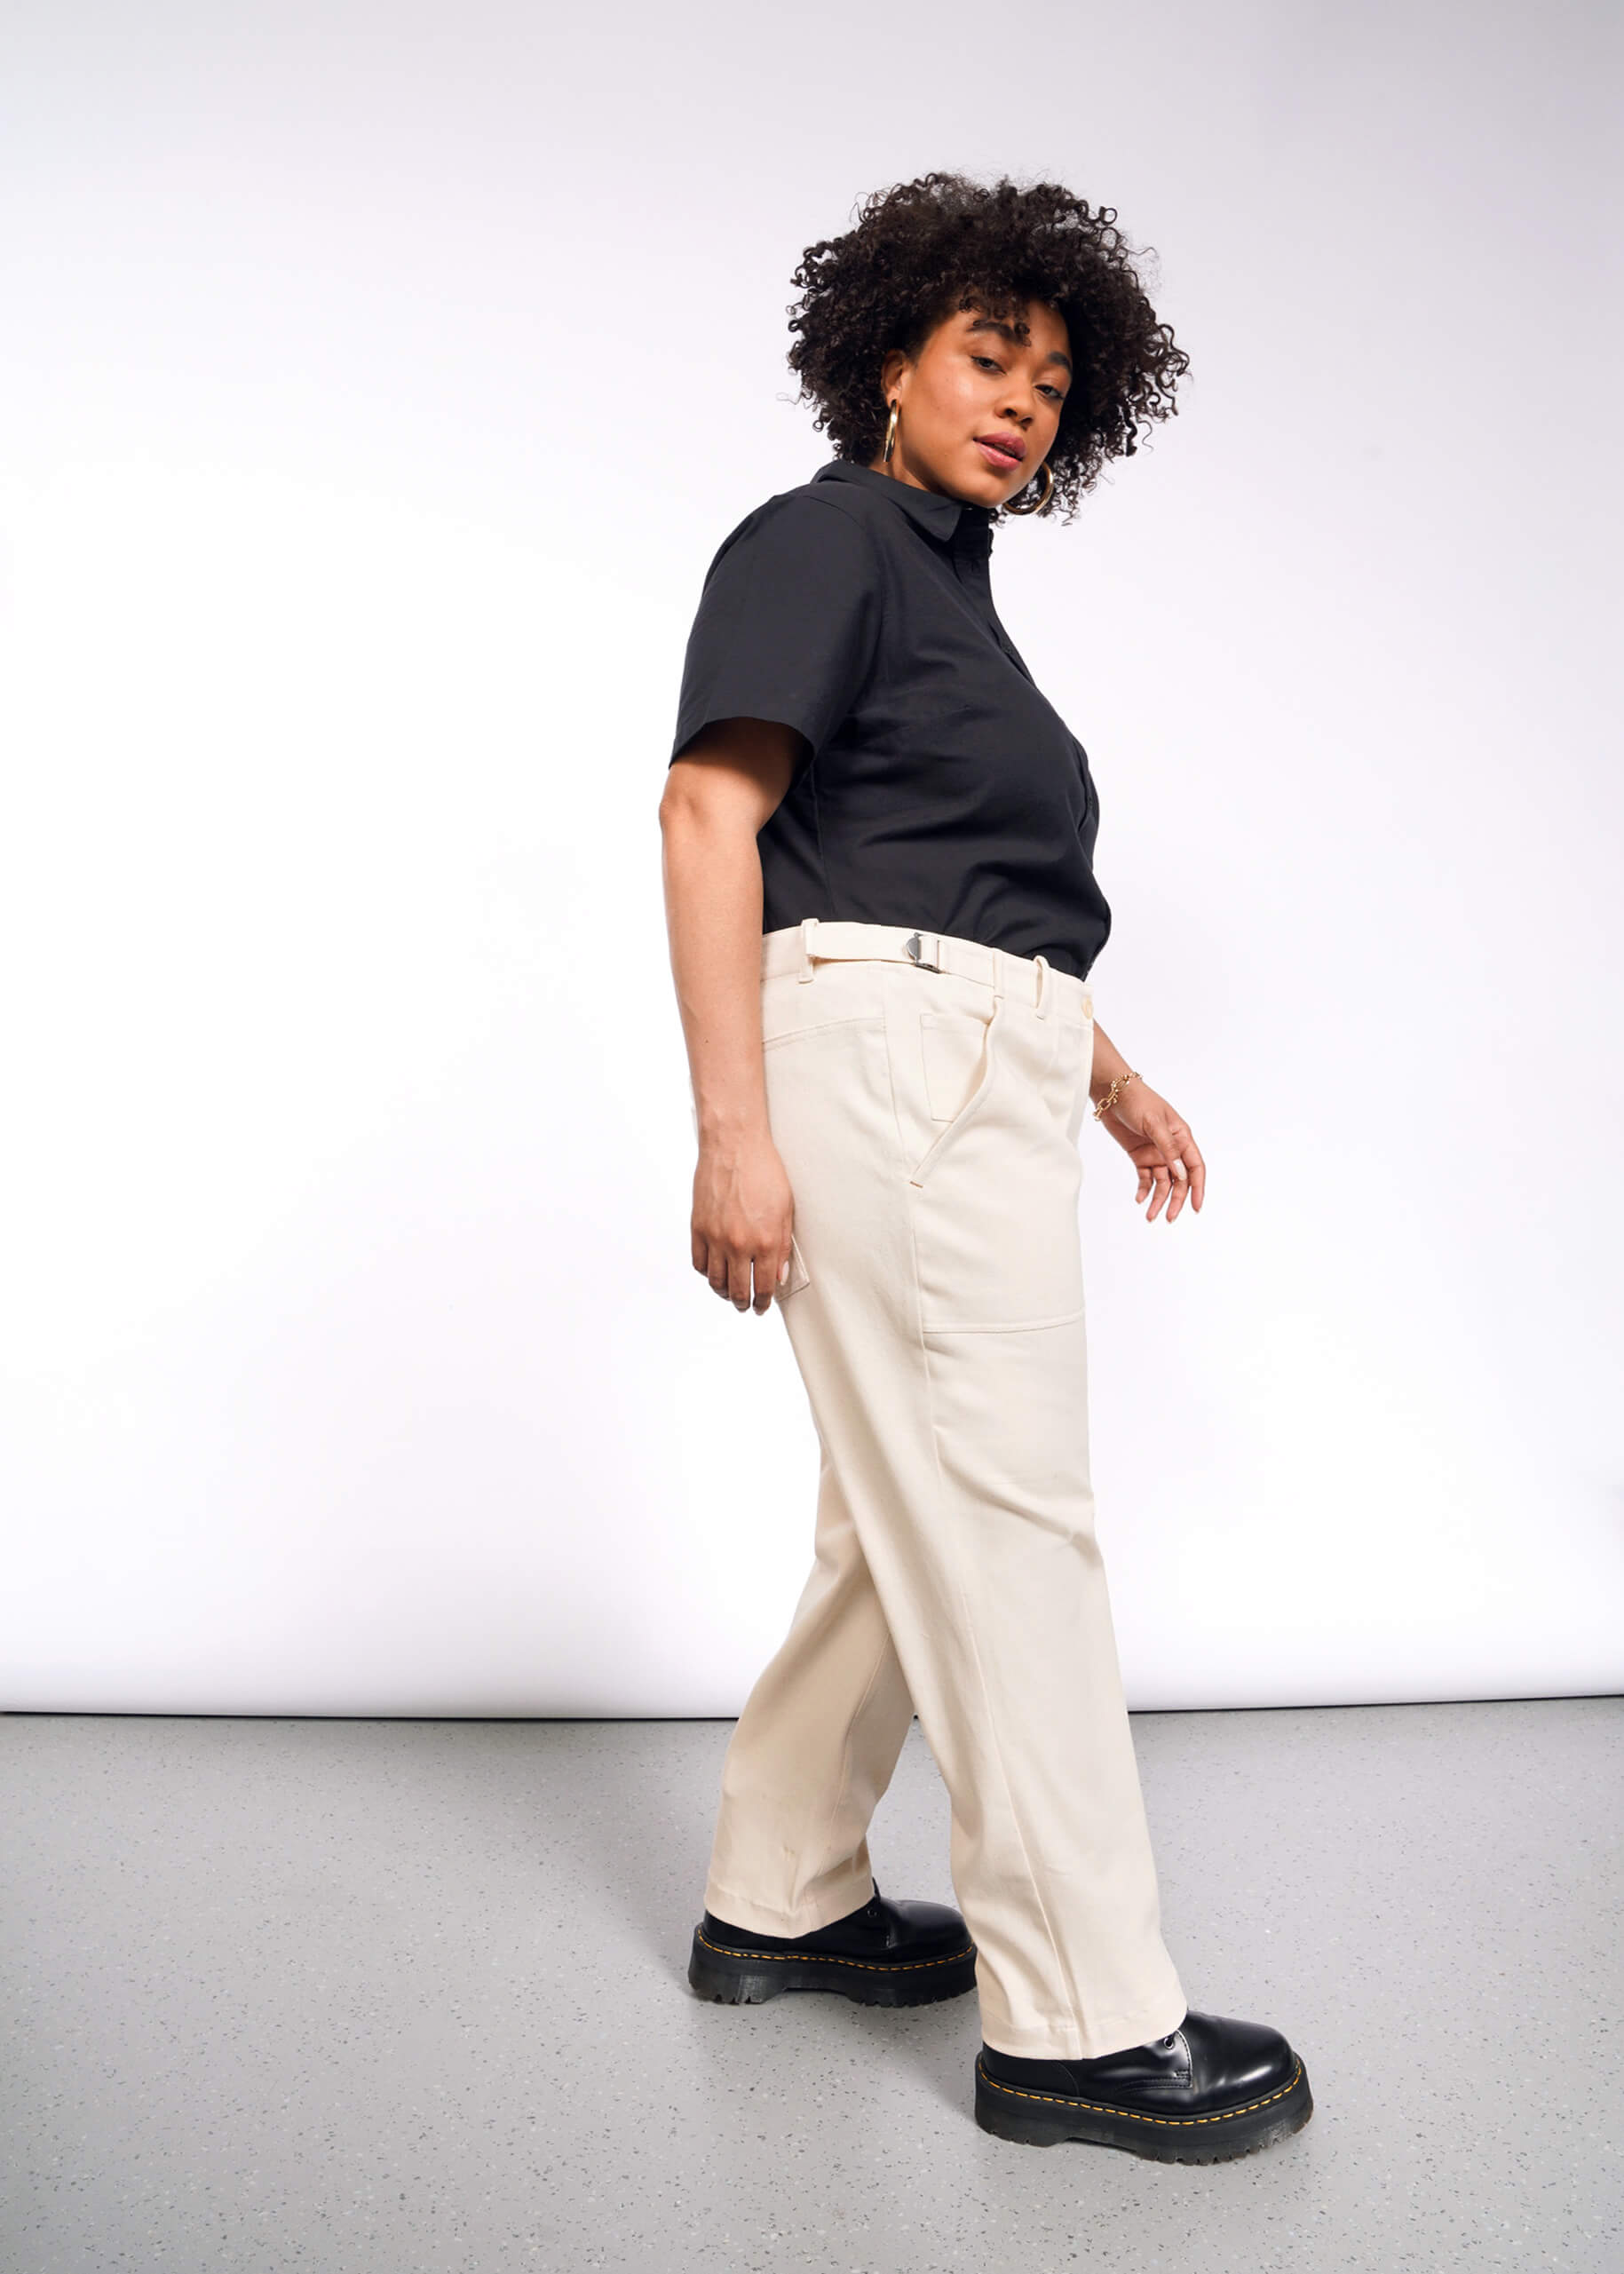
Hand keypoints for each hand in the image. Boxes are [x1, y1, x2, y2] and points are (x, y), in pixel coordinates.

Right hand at [691, 1130, 796, 1312]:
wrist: (734, 1147)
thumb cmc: (763, 1171)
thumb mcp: (785, 1210)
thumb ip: (782, 1246)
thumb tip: (779, 1274)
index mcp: (765, 1241)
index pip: (764, 1286)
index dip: (764, 1302)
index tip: (763, 1306)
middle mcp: (739, 1244)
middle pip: (738, 1290)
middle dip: (745, 1303)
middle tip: (747, 1305)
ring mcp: (715, 1238)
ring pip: (716, 1281)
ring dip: (724, 1292)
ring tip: (730, 1293)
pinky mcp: (698, 1228)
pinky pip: (699, 1263)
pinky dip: (707, 1272)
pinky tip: (714, 1271)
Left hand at [1098, 1077, 1204, 1222]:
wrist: (1112, 1093)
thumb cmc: (1138, 1101)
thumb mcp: (1154, 1123)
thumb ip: (1168, 1148)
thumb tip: (1181, 1174)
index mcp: (1182, 1137)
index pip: (1195, 1167)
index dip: (1198, 1188)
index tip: (1195, 1207)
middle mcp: (1172, 1148)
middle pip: (1179, 1180)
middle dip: (1175, 1200)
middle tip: (1169, 1218)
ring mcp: (1155, 1153)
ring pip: (1162, 1182)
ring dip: (1158, 1199)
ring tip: (1150, 1216)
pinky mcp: (1139, 1155)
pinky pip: (1145, 1177)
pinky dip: (1144, 1189)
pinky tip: (1140, 1199)